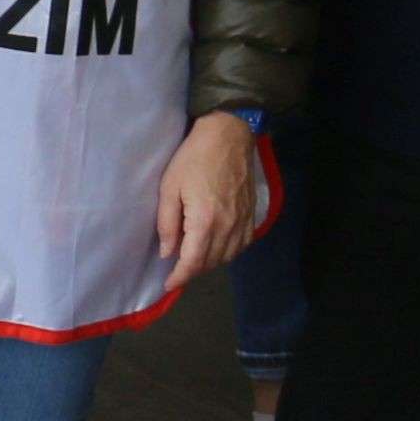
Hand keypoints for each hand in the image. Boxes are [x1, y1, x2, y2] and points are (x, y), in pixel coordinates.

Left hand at [153, 113, 267, 292]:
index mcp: (205, 221)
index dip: (180, 277)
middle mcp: (228, 226)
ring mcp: (243, 222)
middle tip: (177, 269)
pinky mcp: (252, 215)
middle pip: (211, 262)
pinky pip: (241, 245)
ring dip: (210, 263)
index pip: (193, 262)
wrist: (229, 135)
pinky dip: (228, 253)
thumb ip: (168, 224)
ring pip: (227, 257)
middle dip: (192, 271)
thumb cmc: (193, 158)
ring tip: (194, 259)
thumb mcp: (170, 187)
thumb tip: (168, 253)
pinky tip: (216, 247)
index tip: (169, 285)